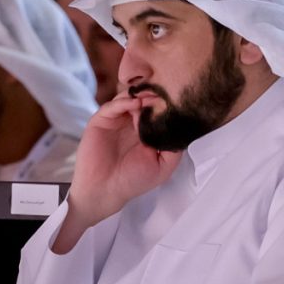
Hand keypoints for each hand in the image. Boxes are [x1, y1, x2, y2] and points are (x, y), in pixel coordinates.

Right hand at [55, 95, 178, 245]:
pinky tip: (136, 104)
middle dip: (156, 95)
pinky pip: (113, 105)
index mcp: (147, 131)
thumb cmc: (133, 180)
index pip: (158, 110)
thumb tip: (181, 126)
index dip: (167, 104)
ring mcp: (117, 120)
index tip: (177, 100)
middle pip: (145, 99)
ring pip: (129, 98)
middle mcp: (132, 123)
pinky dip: (125, 101)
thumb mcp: (164, 166)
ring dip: (142, 96)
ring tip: (152, 99)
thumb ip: (174, 148)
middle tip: (166, 93)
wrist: (105, 190)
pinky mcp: (101, 120)